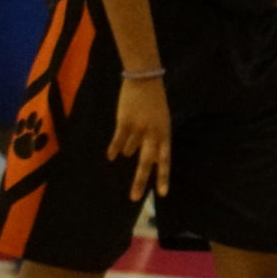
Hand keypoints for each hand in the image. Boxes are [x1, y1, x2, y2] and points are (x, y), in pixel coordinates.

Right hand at [109, 74, 171, 199]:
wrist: (144, 79)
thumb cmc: (154, 102)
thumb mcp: (162, 120)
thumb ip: (156, 139)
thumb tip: (148, 159)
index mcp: (165, 133)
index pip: (166, 159)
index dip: (164, 176)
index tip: (162, 193)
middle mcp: (153, 133)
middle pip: (147, 162)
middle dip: (141, 181)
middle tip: (134, 197)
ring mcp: (139, 128)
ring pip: (129, 151)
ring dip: (126, 149)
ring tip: (130, 133)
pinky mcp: (125, 122)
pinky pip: (118, 141)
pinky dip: (114, 149)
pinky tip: (110, 156)